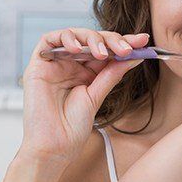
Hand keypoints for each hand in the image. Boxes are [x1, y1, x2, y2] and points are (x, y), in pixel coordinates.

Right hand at [19, 28, 148, 164]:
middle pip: (93, 39)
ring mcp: (56, 63)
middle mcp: (73, 65)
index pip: (107, 49)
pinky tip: (78, 49)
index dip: (125, 42)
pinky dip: (66, 38)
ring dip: (91, 38)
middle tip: (126, 48)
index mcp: (89, 72)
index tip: (143, 41)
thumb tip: (135, 56)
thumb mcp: (98, 95)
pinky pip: (49, 40)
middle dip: (113, 40)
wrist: (54, 147)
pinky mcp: (38, 64)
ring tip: (103, 53)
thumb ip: (112, 74)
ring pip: (74, 35)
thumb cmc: (73, 127)